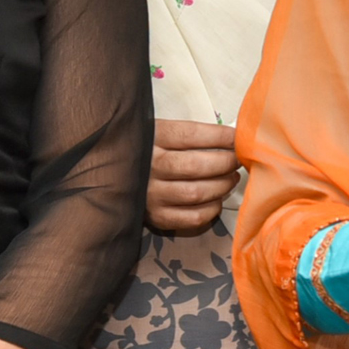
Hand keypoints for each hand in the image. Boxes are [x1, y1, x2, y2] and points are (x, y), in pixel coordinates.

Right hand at [146, 119, 238, 233]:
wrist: (111, 175)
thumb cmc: (145, 149)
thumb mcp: (158, 131)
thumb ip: (188, 134)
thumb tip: (231, 137)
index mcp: (150, 138)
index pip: (192, 135)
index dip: (221, 137)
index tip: (237, 138)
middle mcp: (148, 166)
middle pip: (197, 166)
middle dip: (226, 162)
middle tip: (237, 160)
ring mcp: (150, 194)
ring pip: (197, 193)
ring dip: (222, 185)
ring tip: (230, 178)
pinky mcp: (155, 217)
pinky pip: (193, 217)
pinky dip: (212, 209)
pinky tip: (216, 199)